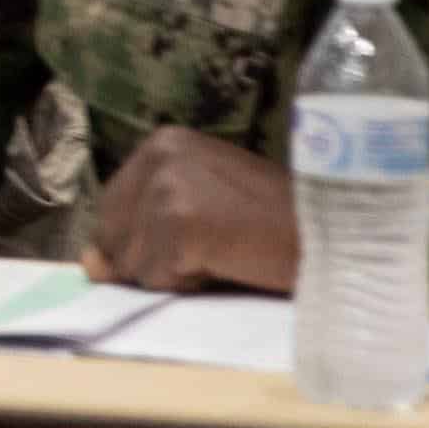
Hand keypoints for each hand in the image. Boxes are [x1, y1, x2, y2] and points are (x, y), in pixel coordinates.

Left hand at [86, 126, 299, 292]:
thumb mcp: (202, 212)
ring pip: (133, 265)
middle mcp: (161, 153)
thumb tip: (90, 266)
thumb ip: (142, 230)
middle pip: (113, 238)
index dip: (142, 244)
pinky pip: (157, 279)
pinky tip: (229, 263)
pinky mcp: (182, 223)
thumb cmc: (276, 227)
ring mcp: (169, 186)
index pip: (110, 213)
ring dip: (176, 275)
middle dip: (155, 260)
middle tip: (217, 247)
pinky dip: (191, 284)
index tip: (197, 239)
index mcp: (162, 143)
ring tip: (226, 253)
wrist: (338, 237)